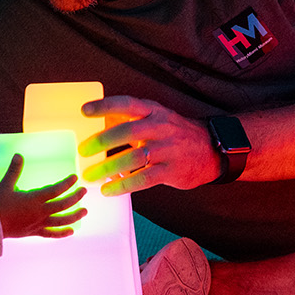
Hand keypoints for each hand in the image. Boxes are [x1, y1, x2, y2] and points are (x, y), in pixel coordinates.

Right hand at [0, 152, 87, 238]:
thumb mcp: (6, 185)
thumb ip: (14, 170)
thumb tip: (19, 154)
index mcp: (34, 199)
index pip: (55, 190)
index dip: (67, 183)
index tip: (75, 178)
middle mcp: (40, 212)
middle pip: (63, 205)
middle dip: (76, 197)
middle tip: (84, 191)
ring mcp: (39, 223)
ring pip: (62, 220)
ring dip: (75, 216)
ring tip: (85, 211)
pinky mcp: (35, 232)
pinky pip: (52, 233)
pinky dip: (62, 233)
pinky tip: (72, 231)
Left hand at [77, 96, 218, 194]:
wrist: (212, 150)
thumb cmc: (176, 134)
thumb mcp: (157, 118)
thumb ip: (131, 120)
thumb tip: (100, 120)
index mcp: (154, 111)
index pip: (127, 104)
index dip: (105, 105)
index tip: (84, 110)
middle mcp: (161, 127)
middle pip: (128, 131)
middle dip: (102, 141)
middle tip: (83, 150)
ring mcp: (168, 149)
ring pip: (134, 157)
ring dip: (108, 167)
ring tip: (90, 176)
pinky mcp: (171, 171)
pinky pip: (144, 179)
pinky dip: (123, 185)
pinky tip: (108, 190)